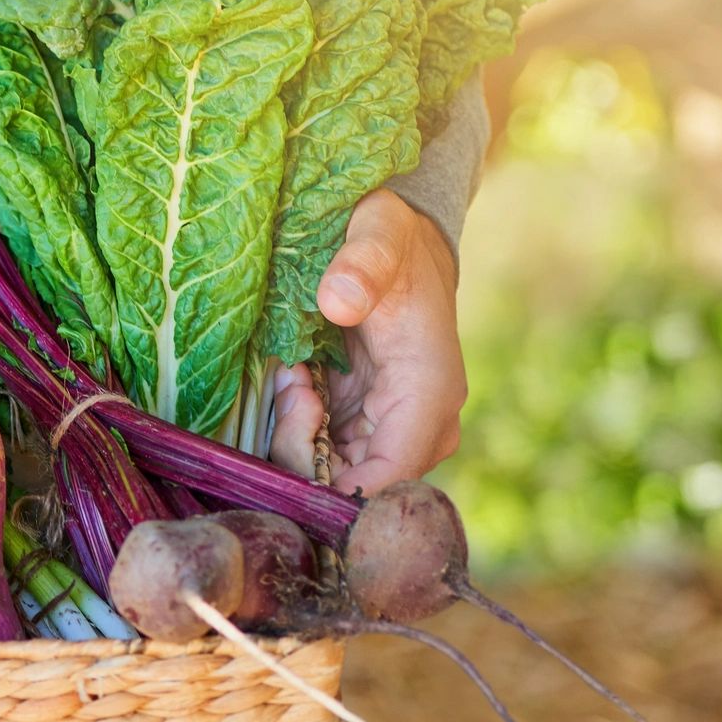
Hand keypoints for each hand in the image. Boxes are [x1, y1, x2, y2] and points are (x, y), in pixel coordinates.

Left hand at [269, 188, 467, 494]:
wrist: (401, 246)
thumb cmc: (394, 241)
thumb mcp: (380, 232)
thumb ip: (364, 261)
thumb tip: (339, 300)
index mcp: (429, 395)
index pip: (386, 480)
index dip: (332, 486)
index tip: (295, 428)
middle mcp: (417, 428)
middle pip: (350, 488)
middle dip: (302, 448)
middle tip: (293, 384)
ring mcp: (388, 433)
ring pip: (329, 476)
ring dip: (296, 433)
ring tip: (295, 373)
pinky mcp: (362, 428)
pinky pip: (319, 453)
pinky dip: (296, 425)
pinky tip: (297, 379)